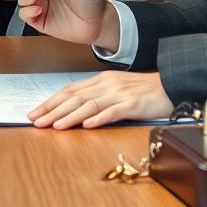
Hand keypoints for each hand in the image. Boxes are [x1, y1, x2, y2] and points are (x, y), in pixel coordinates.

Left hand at [29, 71, 172, 129]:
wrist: (171, 85)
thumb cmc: (144, 91)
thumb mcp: (116, 89)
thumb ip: (97, 97)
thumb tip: (74, 111)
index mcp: (101, 80)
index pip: (69, 90)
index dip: (50, 101)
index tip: (35, 112)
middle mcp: (107, 84)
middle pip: (75, 96)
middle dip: (52, 109)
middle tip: (36, 121)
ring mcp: (120, 93)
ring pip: (89, 104)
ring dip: (70, 115)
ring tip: (55, 125)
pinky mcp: (133, 104)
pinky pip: (113, 111)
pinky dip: (99, 118)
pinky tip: (87, 125)